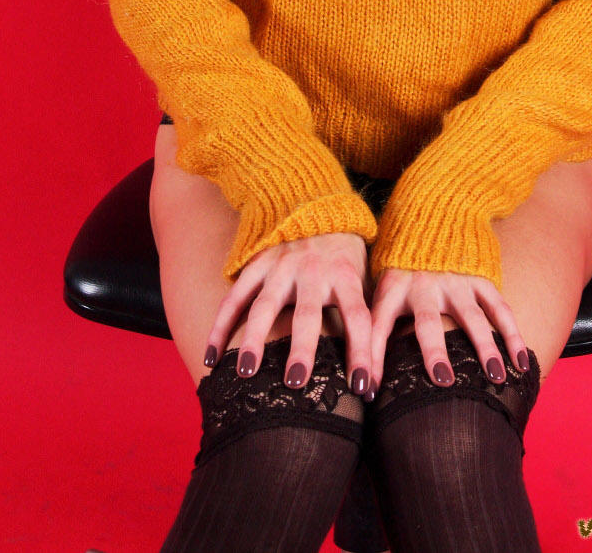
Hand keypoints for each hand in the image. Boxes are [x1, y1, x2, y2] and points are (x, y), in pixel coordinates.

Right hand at [204, 231, 374, 397]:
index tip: (362, 386)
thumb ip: (366, 313)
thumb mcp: (363, 276)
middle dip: (302, 348)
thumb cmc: (344, 254)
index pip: (358, 317)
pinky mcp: (257, 264)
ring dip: (255, 339)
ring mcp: (281, 267)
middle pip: (307, 314)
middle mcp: (312, 272)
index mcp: (345, 276)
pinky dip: (221, 326)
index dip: (363, 351)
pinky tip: (213, 357)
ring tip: (247, 372)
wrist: (316, 204)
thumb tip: (378, 366)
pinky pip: (235, 297)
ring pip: (265, 305)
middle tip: (297, 382)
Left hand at [368, 267, 530, 391]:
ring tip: (495, 376)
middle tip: (442, 379)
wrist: (433, 213)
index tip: (366, 388)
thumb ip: (373, 324)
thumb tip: (363, 379)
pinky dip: (512, 335)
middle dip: (433, 350)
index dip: (369, 357)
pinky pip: (498, 309)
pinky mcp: (479, 279)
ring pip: (472, 317)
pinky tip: (519, 362)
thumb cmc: (402, 266)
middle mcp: (423, 285)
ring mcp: (455, 282)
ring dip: (484, 347)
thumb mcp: (381, 286)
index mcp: (393, 287)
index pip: (376, 325)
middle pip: (427, 321)